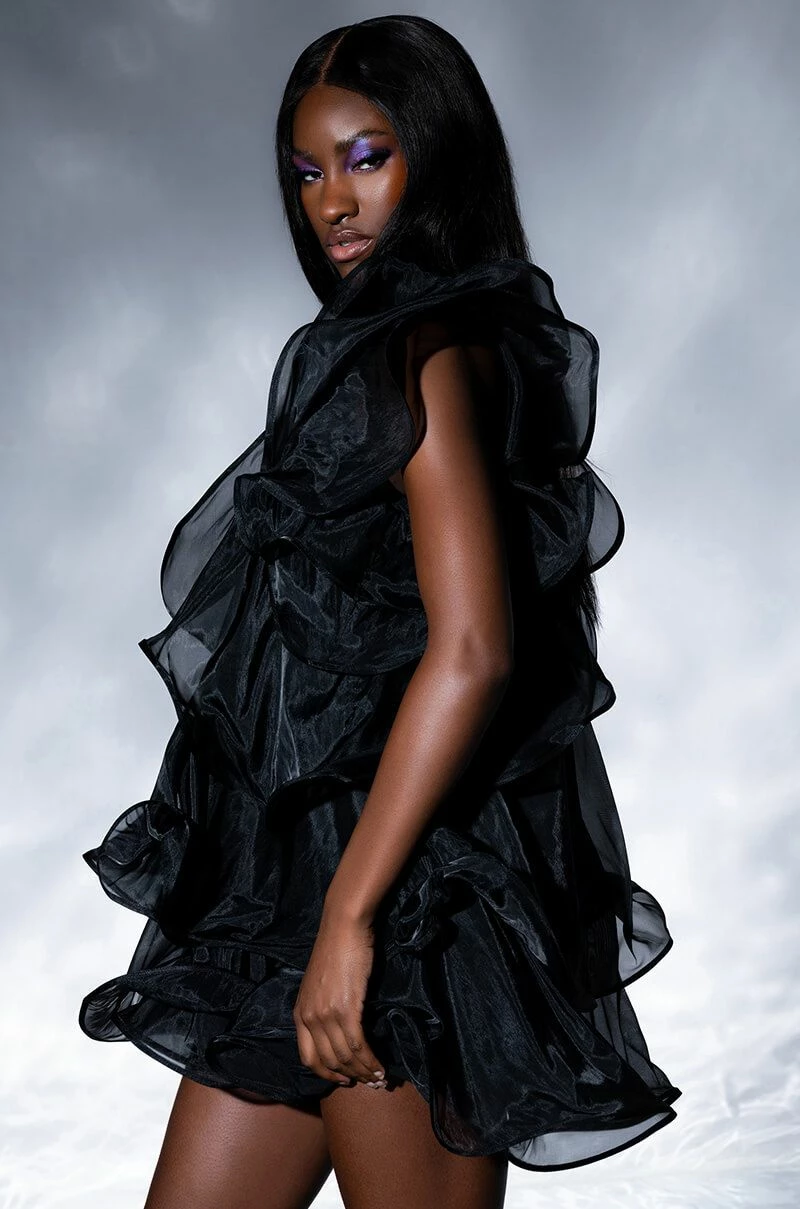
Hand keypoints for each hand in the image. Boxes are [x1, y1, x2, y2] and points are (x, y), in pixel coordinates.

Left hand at [293, 908, 386, 1087]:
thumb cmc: (335, 950)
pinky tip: (381, 1065)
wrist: (343, 927)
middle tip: (370, 1082)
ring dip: (364, 1071)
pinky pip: (358, 1045)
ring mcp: (326, 1015)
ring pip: (345, 1057)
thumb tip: (338, 1030)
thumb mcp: (319, 985)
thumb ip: (322, 1008)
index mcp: (299, 1013)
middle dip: (351, 1076)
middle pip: (329, 1061)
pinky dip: (371, 1060)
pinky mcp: (346, 1009)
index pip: (308, 1058)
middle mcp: (309, 1018)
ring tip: (379, 1078)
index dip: (327, 1073)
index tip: (344, 1079)